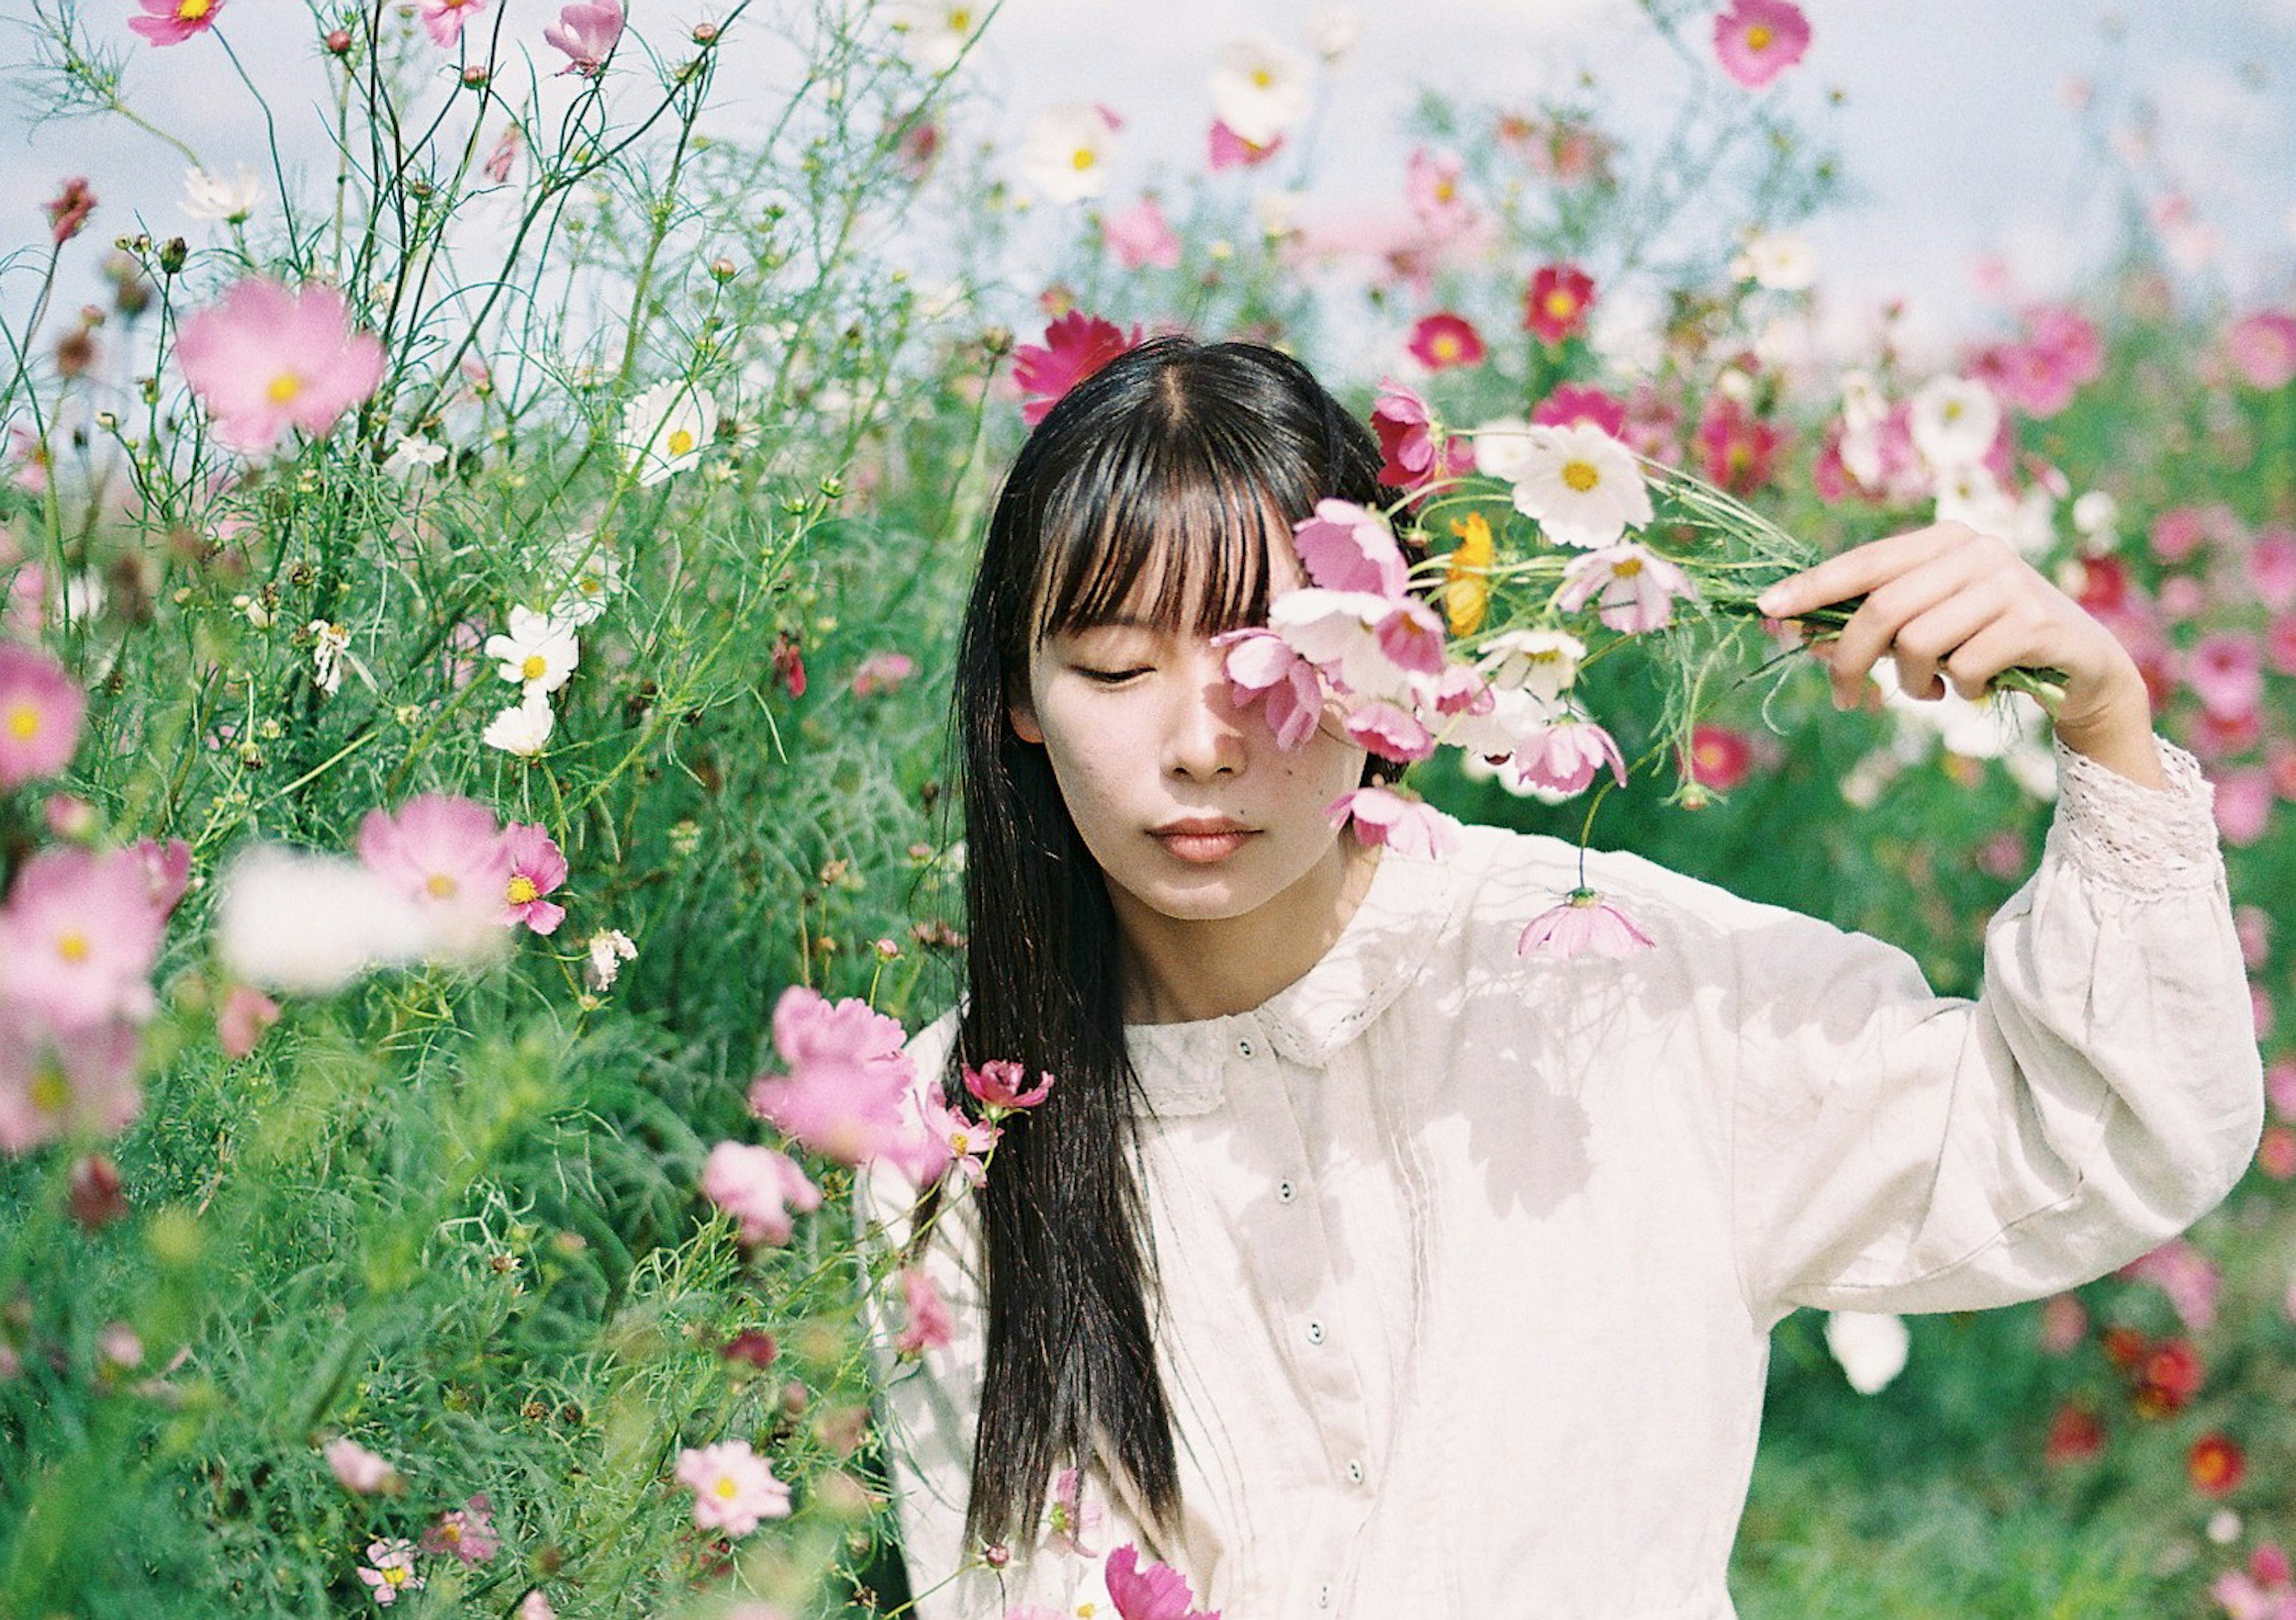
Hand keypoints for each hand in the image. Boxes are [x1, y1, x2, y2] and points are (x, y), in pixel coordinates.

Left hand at [1755, 522, 2164, 787]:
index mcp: (1944, 540)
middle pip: (1883, 609)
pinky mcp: (2034, 622)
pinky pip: (1963, 668)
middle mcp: (1977, 550)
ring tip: (1933, 689)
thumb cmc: (1989, 641)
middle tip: (1843, 698)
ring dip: (1911, 684)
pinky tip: (1975, 688)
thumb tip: (1803, 635)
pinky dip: (1958, 691)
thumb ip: (1877, 622)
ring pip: (1918, 643)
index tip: (1766, 610)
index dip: (1813, 586)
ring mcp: (2008, 583)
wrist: (2081, 664)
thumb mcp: (1931, 625)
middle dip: (1850, 660)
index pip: (1865, 562)